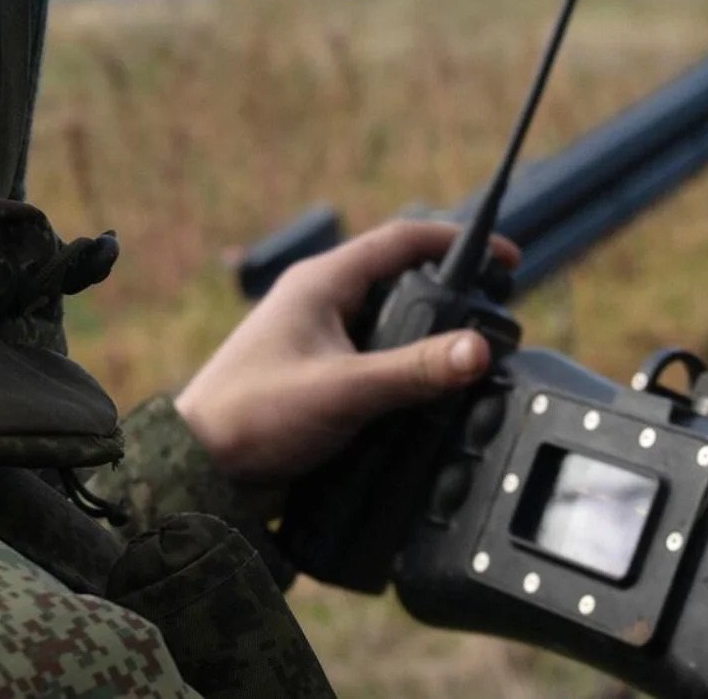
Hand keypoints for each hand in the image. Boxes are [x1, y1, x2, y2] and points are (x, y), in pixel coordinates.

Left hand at [175, 219, 517, 482]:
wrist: (200, 468)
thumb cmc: (251, 418)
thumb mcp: (344, 391)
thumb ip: (413, 370)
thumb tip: (478, 349)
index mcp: (321, 282)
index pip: (403, 240)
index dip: (460, 243)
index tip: (507, 258)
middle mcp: (320, 301)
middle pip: (403, 279)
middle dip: (452, 294)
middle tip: (496, 315)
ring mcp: (318, 338)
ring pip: (390, 322)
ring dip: (428, 336)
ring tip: (471, 359)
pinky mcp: (319, 374)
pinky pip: (374, 357)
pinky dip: (405, 367)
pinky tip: (428, 394)